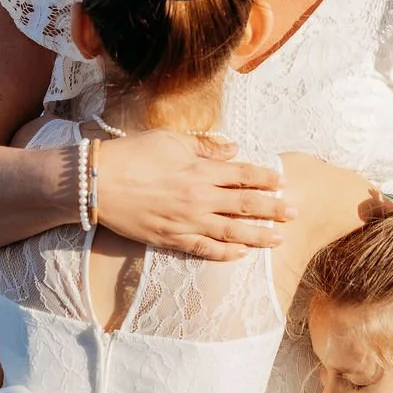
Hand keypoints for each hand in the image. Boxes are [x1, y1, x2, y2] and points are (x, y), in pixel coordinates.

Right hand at [96, 131, 294, 260]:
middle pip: (246, 205)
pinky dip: (226, 252)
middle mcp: (199, 198)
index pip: (244, 175)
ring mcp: (187, 222)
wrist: (97, 183)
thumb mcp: (170, 140)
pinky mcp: (172, 239)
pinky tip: (242, 252)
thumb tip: (232, 148)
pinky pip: (205, 249)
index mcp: (200, 170)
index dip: (266, 179)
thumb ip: (205, 146)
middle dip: (274, 209)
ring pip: (232, 232)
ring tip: (278, 238)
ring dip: (259, 235)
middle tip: (295, 213)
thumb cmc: (132, 155)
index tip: (283, 182)